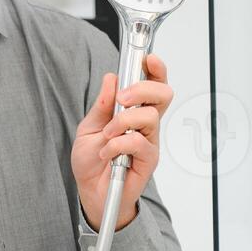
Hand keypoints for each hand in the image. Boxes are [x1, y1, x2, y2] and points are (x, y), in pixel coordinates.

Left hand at [70, 54, 172, 231]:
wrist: (90, 192)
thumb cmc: (92, 161)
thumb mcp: (88, 127)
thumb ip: (101, 105)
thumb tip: (111, 78)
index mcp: (133, 111)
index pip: (153, 84)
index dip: (156, 69)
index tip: (148, 58)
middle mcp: (146, 124)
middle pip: (163, 94)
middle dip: (142, 88)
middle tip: (123, 97)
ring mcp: (149, 141)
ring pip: (149, 117)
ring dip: (123, 121)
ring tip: (107, 135)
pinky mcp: (148, 160)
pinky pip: (139, 143)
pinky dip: (118, 144)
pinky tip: (108, 153)